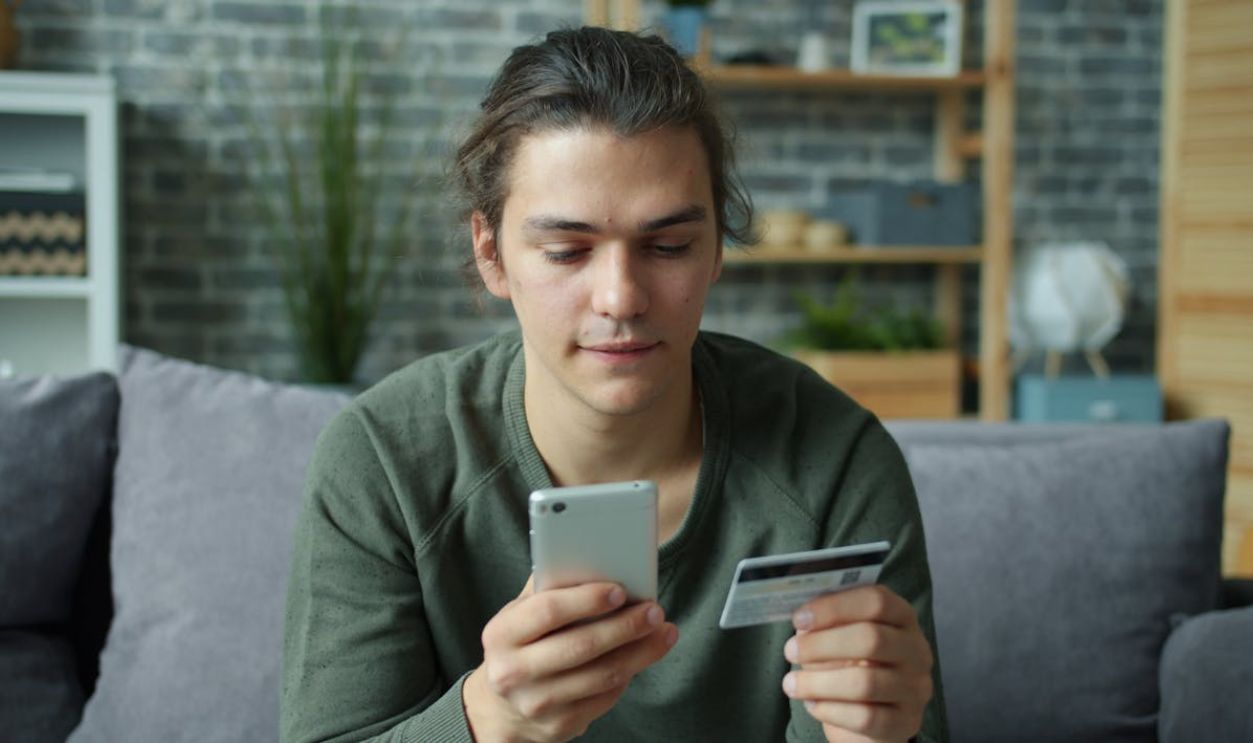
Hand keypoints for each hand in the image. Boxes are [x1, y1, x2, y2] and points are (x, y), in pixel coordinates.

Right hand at [462, 575, 677, 742]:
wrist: (502, 709)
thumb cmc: (521, 646)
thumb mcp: (520, 616)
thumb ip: (548, 588)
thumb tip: (596, 559)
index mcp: (501, 634)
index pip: (548, 611)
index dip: (587, 599)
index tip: (620, 590)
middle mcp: (513, 672)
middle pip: (581, 646)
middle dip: (625, 626)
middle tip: (654, 611)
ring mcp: (536, 703)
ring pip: (602, 675)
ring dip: (641, 652)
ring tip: (664, 632)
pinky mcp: (560, 725)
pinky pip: (605, 697)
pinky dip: (629, 674)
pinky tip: (643, 655)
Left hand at [780, 585, 933, 742]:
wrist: (870, 715)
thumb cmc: (850, 664)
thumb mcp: (840, 636)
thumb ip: (826, 623)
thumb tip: (801, 618)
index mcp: (902, 616)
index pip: (876, 601)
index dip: (834, 607)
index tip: (799, 618)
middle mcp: (917, 650)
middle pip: (872, 639)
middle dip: (822, 644)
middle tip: (790, 651)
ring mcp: (916, 688)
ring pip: (865, 682)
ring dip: (818, 682)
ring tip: (791, 684)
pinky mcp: (906, 722)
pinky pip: (865, 718)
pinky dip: (831, 710)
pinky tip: (812, 705)